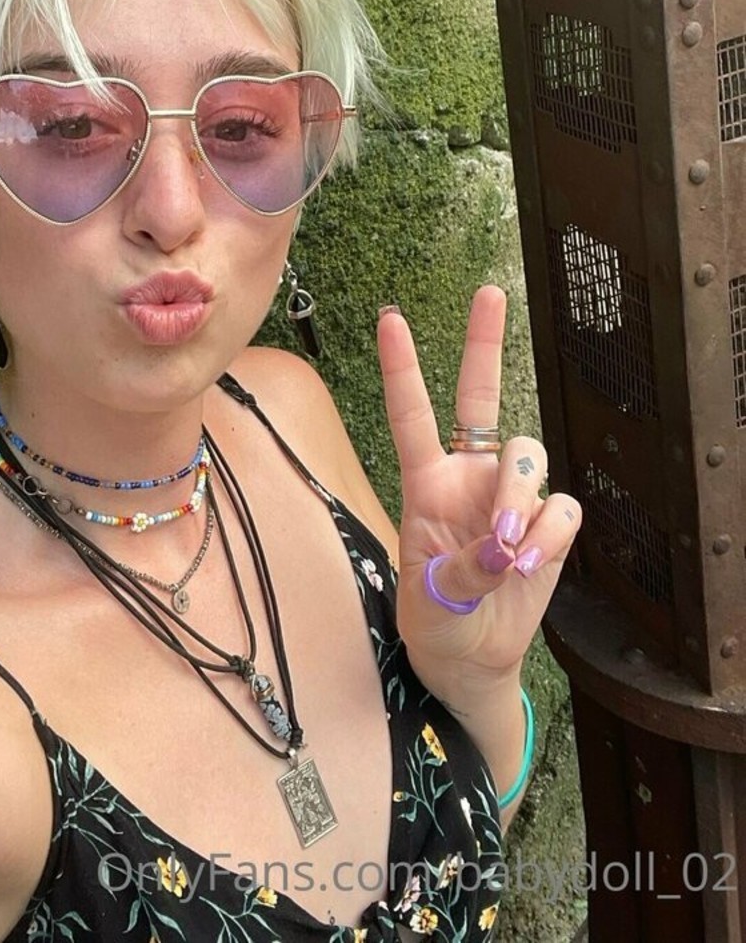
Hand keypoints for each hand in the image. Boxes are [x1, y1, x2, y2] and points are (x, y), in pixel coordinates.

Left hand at [377, 286, 581, 688]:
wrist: (471, 659)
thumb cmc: (437, 620)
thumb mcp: (429, 600)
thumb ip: (464, 570)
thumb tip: (507, 544)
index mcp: (426, 483)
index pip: (413, 416)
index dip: (402, 369)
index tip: (390, 318)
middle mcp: (470, 475)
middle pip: (481, 397)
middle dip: (483, 342)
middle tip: (487, 292)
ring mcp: (512, 495)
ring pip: (528, 457)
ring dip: (520, 497)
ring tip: (508, 549)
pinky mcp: (550, 523)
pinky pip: (562, 509)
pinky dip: (549, 537)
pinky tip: (530, 565)